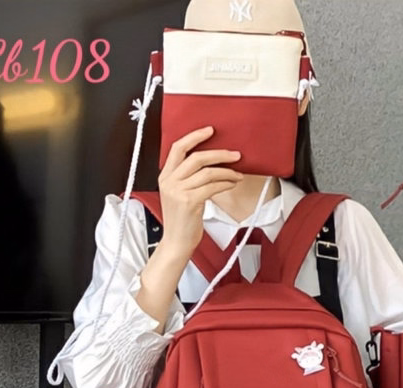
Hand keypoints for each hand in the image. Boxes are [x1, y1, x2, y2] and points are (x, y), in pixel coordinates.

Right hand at [158, 126, 243, 257]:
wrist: (177, 243)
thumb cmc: (182, 221)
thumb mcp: (179, 195)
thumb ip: (188, 179)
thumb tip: (212, 165)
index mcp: (165, 177)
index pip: (178, 148)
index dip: (195, 136)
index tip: (210, 131)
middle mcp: (169, 181)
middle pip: (196, 157)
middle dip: (219, 154)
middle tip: (235, 154)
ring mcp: (178, 191)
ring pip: (208, 172)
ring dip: (227, 172)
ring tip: (237, 174)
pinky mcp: (190, 202)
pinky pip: (212, 186)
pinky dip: (226, 183)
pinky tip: (233, 183)